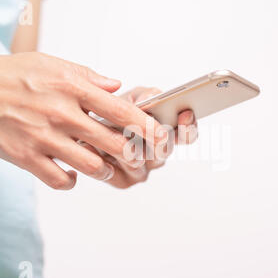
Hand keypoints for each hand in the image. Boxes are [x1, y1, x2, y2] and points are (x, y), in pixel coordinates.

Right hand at [0, 49, 165, 189]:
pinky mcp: (26, 158)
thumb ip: (88, 77)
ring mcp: (43, 137)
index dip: (147, 127)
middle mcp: (61, 113)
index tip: (161, 138)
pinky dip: (72, 180)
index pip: (121, 111)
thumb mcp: (53, 64)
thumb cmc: (12, 74)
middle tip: (135, 157)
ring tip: (103, 164)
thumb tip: (117, 86)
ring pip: (92, 165)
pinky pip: (61, 181)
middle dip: (132, 154)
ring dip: (104, 169)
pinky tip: (71, 172)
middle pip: (113, 142)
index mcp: (72, 88)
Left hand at [78, 86, 197, 188]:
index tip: (184, 114)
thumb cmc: (115, 113)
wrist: (88, 131)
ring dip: (126, 143)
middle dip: (151, 135)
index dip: (188, 126)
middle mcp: (158, 155)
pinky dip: (109, 156)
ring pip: (141, 160)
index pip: (187, 135)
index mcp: (167, 134)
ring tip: (113, 129)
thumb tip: (152, 99)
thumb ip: (147, 95)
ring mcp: (143, 171)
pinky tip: (99, 145)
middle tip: (144, 122)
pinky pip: (122, 172)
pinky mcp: (124, 181)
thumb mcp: (133, 98)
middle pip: (165, 150)